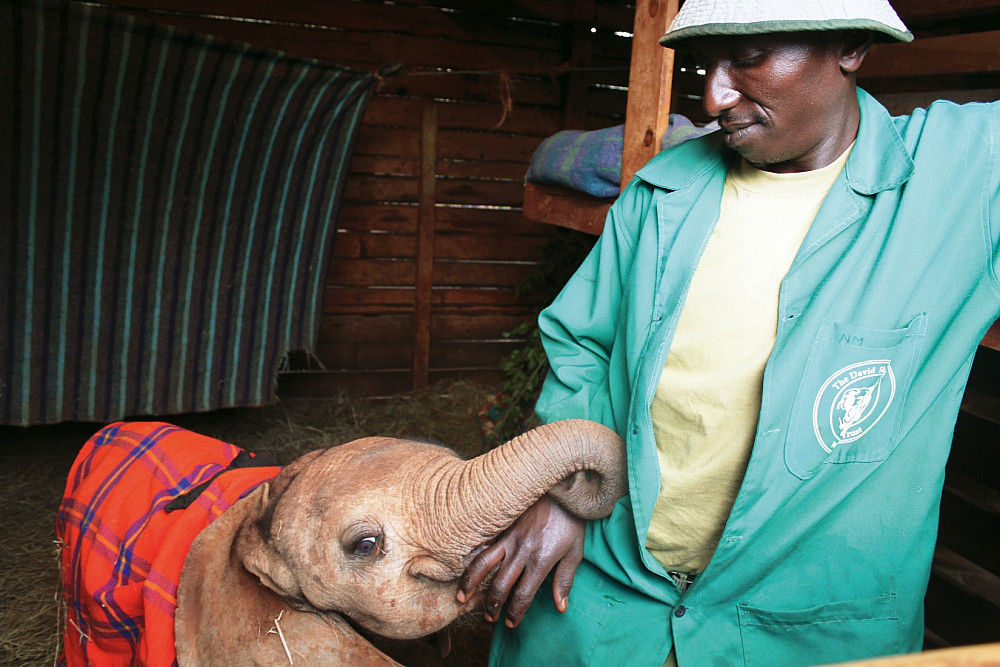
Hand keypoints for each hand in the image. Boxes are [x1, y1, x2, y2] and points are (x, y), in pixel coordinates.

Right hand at [457, 495, 584, 627]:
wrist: (561, 487)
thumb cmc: (571, 521)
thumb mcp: (576, 552)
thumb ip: (565, 580)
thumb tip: (561, 607)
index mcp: (540, 561)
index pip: (523, 595)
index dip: (515, 613)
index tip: (510, 623)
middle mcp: (521, 552)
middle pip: (500, 585)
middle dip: (492, 605)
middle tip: (489, 618)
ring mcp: (508, 537)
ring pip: (483, 565)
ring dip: (470, 584)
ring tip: (461, 598)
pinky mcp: (502, 526)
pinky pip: (482, 545)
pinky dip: (471, 559)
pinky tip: (463, 569)